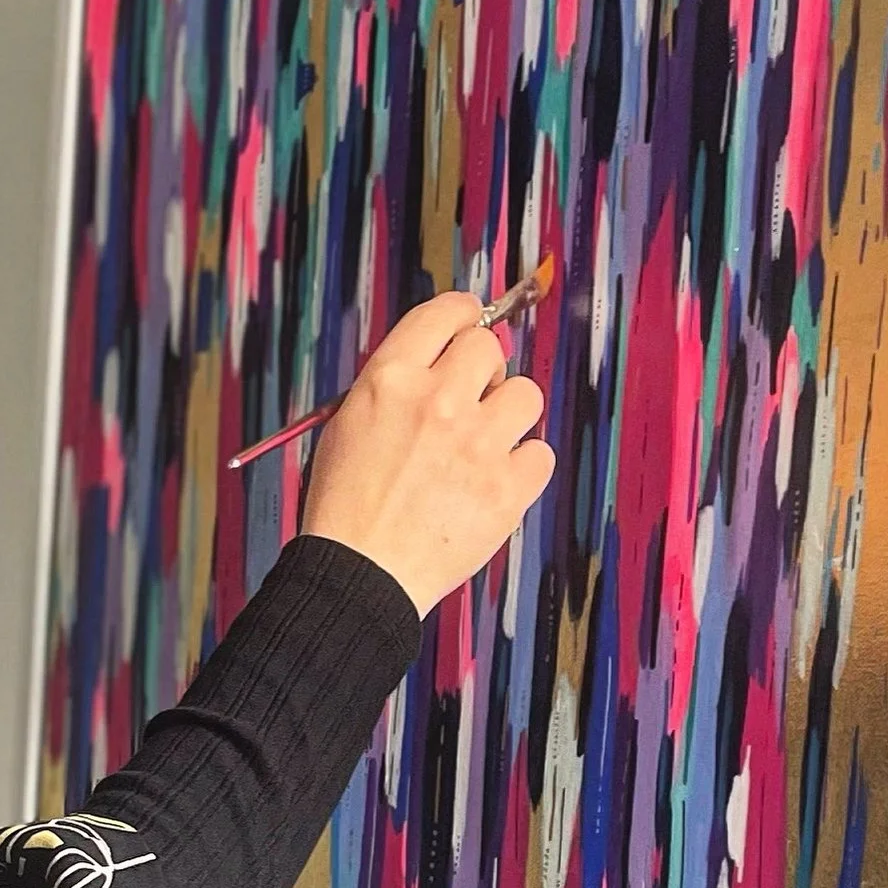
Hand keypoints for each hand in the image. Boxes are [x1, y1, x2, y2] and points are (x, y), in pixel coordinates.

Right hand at [299, 290, 555, 615]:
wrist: (360, 574)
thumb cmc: (347, 506)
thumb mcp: (348, 423)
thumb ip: (397, 385)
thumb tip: (443, 361)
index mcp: (391, 379)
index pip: (447, 313)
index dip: (463, 314)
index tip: (469, 323)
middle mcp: (438, 401)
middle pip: (489, 348)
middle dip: (482, 371)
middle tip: (470, 401)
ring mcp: (477, 444)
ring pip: (526, 394)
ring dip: (509, 415)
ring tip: (483, 445)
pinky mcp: (506, 488)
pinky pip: (541, 454)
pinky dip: (523, 468)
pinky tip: (493, 483)